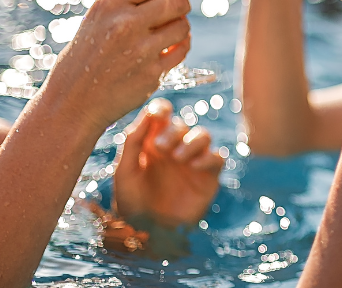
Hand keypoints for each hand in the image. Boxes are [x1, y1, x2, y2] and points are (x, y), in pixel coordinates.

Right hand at [47, 0, 198, 131]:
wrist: (72, 101)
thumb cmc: (86, 56)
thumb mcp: (97, 19)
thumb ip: (129, 0)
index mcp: (110, 4)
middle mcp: (125, 23)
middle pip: (176, 2)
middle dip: (182, 4)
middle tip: (179, 8)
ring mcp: (141, 50)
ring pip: (183, 26)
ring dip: (182, 26)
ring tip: (169, 31)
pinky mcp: (153, 73)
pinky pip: (182, 50)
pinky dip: (181, 46)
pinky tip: (171, 47)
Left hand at [113, 99, 223, 227]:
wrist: (146, 233)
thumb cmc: (131, 202)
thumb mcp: (124, 171)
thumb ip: (133, 141)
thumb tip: (148, 114)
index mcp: (152, 143)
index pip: (161, 115)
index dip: (162, 108)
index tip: (158, 113)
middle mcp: (174, 148)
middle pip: (182, 125)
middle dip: (173, 132)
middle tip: (162, 149)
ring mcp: (192, 161)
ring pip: (203, 136)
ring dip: (192, 141)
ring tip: (178, 157)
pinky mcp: (208, 176)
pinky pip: (217, 158)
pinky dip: (208, 157)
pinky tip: (194, 166)